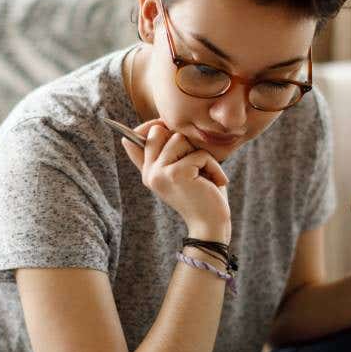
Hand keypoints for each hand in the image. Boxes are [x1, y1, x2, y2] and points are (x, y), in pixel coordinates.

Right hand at [121, 119, 230, 239]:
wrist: (211, 224)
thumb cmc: (202, 195)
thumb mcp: (182, 172)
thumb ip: (166, 154)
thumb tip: (144, 131)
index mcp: (148, 172)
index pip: (135, 140)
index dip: (151, 127)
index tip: (164, 127)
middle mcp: (149, 173)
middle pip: (159, 131)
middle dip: (182, 140)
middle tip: (195, 161)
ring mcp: (159, 174)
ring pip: (179, 139)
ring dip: (201, 155)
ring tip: (206, 174)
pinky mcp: (175, 174)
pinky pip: (198, 154)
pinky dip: (213, 167)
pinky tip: (215, 182)